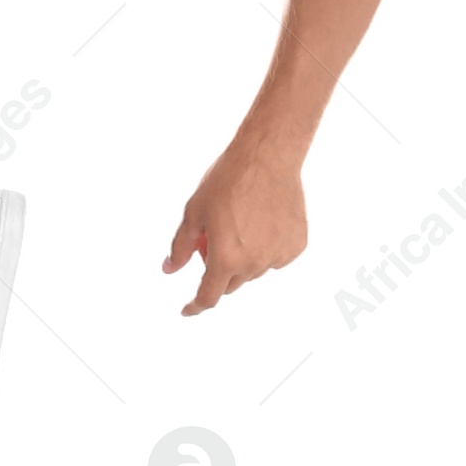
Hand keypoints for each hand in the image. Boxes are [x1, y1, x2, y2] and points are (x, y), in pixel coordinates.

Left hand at [163, 133, 307, 315]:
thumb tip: (169, 269)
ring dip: (243, 258)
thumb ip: (180, 246)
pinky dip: (265, 247)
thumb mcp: (194, 211)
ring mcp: (277, 256)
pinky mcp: (296, 246)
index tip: (188, 309)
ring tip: (241, 220)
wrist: (267, 157)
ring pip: (254, 270)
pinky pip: (275, 257)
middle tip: (214, 238)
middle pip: (231, 283)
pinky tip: (263, 220)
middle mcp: (253, 264)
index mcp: (225, 258)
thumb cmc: (227, 180)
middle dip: (219, 269)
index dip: (195, 306)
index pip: (208, 297)